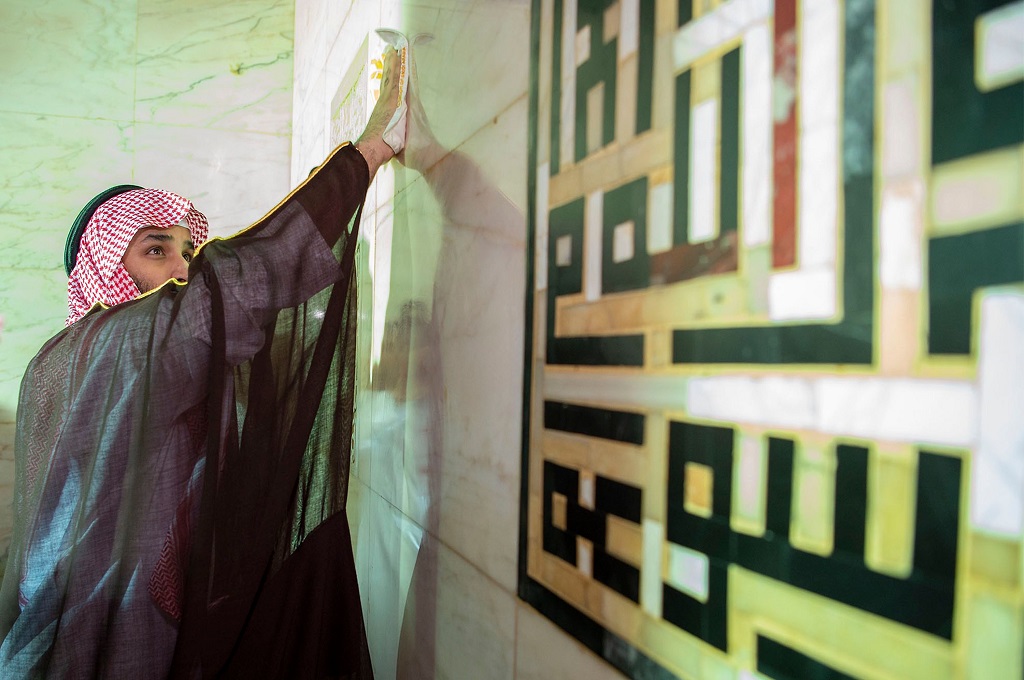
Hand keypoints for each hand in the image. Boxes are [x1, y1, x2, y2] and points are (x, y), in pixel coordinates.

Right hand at [356, 46, 402, 177]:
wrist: (371, 151)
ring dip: (392, 62)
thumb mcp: (387, 142)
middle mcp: (383, 103)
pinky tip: (396, 54)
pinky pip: (394, 78)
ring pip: (390, 77)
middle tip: (390, 52)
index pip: (388, 93)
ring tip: (394, 49)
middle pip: (388, 81)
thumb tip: (389, 145)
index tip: (388, 71)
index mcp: (384, 112)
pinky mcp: (390, 99)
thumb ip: (388, 138)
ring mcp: (386, 100)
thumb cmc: (378, 151)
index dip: (388, 81)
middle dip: (389, 67)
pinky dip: (394, 66)